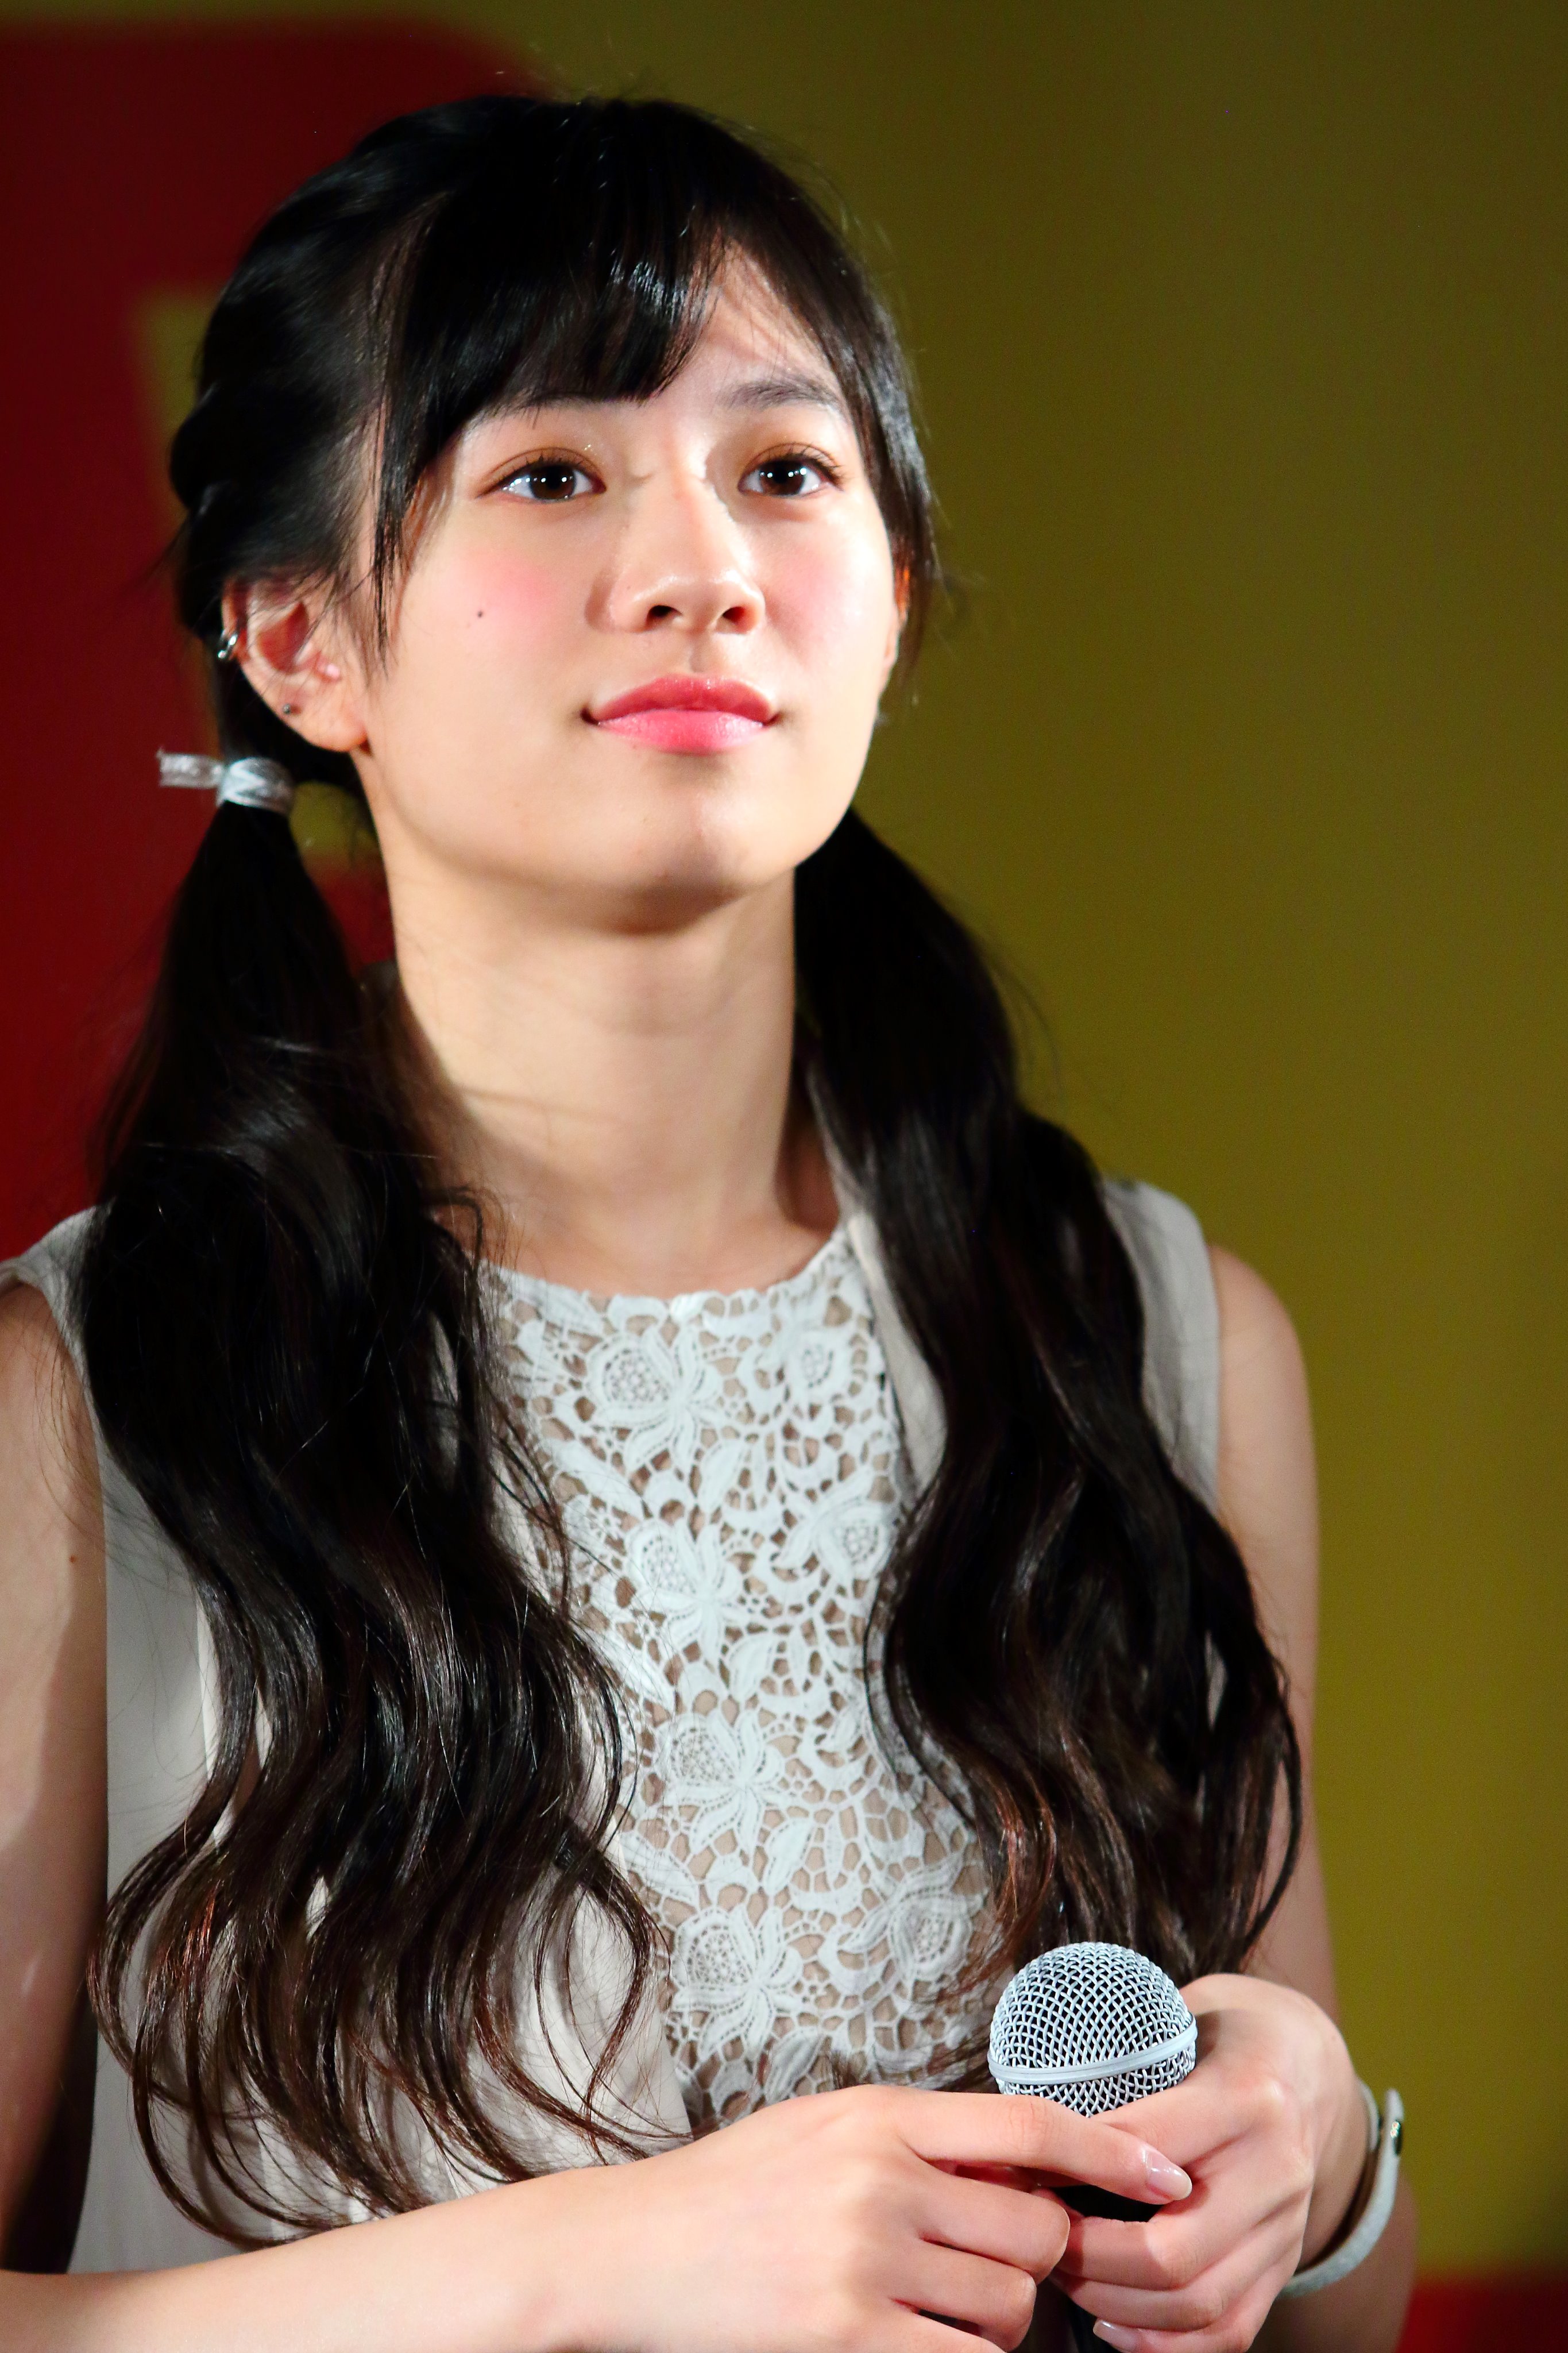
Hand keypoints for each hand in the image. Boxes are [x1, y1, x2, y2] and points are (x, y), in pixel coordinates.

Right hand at [562, 2082, 1193, 2352]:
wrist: (629, 2251)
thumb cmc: (731, 2191)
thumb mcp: (825, 2129)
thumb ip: (913, 2139)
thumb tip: (1019, 2159)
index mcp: (880, 2115)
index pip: (1029, 2122)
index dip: (1114, 2151)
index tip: (1172, 2174)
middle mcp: (882, 2178)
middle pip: (1036, 2228)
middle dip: (1039, 2259)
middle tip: (997, 2269)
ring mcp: (865, 2260)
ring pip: (1008, 2304)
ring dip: (997, 2320)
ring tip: (935, 2309)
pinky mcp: (846, 2336)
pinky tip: (917, 2342)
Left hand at [1052, 1975, 1369, 2351]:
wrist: (1303, 2065)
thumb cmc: (1217, 2039)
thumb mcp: (1176, 2024)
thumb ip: (1120, 2065)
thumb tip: (1029, 2114)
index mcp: (1246, 2099)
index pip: (1145, 2150)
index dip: (1072, 2166)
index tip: (1022, 2167)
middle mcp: (1275, 2171)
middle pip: (1170, 2252)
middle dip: (1087, 2256)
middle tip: (1037, 2235)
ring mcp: (1286, 2229)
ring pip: (1196, 2304)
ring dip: (1114, 2304)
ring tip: (1062, 2275)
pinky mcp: (1285, 2267)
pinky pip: (1227, 2333)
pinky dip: (1163, 2344)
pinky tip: (1111, 2326)